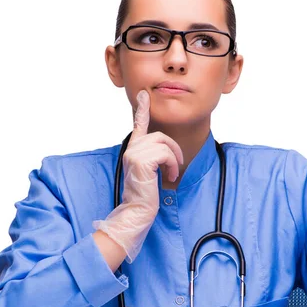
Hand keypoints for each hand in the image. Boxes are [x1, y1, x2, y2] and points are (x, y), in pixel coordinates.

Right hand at [93, 90, 183, 262]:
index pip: (138, 124)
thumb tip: (165, 150)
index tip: (144, 94)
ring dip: (173, 159)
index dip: (142, 109)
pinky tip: (169, 177)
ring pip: (164, 144)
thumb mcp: (150, 172)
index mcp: (133, 149)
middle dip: (174, 149)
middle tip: (176, 166)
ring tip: (171, 173)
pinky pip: (165, 154)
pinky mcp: (140, 160)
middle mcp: (131, 148)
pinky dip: (172, 165)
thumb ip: (154, 157)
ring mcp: (134, 153)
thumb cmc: (145, 195)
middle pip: (160, 136)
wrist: (137, 211)